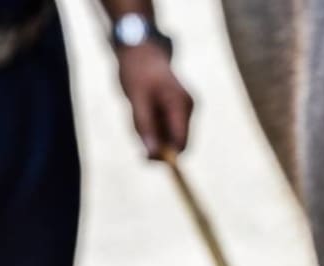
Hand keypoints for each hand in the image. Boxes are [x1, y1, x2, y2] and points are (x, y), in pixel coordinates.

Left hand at [117, 42, 192, 158]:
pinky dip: (154, 126)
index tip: (144, 158)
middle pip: (178, 141)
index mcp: (181, 105)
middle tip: (135, 134)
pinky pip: (168, 126)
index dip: (166, 156)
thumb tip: (152, 155)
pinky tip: (144, 110)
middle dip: (157, 144)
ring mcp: (186, 107)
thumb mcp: (136, 101)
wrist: (141, 50)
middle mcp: (188, 108)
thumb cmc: (137, 73)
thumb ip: (145, 128)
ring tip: (138, 114)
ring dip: (153, 134)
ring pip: (171, 135)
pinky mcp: (180, 108)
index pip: (181, 143)